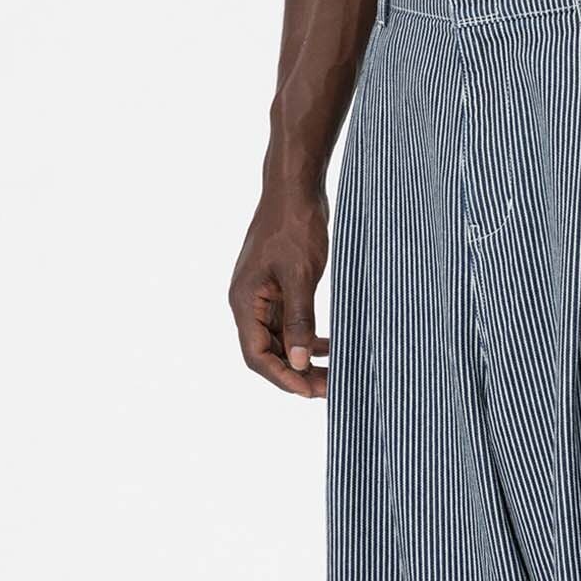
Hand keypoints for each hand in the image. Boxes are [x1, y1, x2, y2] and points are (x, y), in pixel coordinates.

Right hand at [229, 185, 329, 397]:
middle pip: (268, 354)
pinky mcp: (279, 291)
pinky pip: (290, 326)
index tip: (310, 391)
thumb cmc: (294, 226)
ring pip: (282, 343)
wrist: (295, 189)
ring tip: (335, 374)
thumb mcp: (300, 276)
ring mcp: (264, 299)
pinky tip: (330, 348)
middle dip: (297, 374)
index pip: (256, 356)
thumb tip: (300, 362)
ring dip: (305, 361)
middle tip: (330, 388)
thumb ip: (300, 321)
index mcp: (245, 302)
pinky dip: (308, 340)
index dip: (282, 377)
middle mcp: (250, 305)